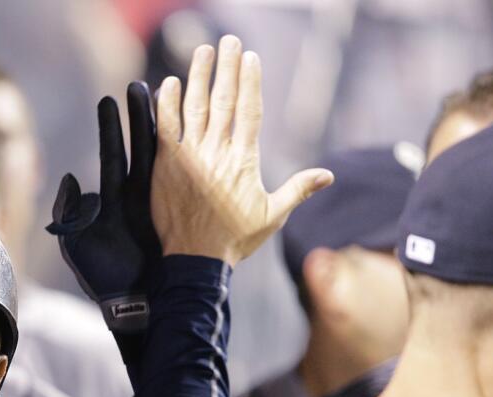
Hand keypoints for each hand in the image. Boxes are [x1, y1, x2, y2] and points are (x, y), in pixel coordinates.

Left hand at [47, 83, 161, 333]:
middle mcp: (136, 196)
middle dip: (140, 117)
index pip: (111, 156)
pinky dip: (182, 158)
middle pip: (139, 148)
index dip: (111, 128)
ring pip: (162, 160)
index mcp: (111, 200)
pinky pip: (178, 182)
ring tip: (168, 98)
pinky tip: (189, 133)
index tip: (109, 99)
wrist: (133, 305)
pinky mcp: (173, 215)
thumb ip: (67, 212)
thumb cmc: (101, 277)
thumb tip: (68, 179)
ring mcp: (157, 204)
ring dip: (163, 130)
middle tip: (141, 85)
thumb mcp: (75, 243)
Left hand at [151, 36, 333, 266]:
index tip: (250, 56)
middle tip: (227, 40)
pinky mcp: (165, 166)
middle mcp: (218, 151)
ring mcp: (190, 157)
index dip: (250, 81)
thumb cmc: (235, 240)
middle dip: (226, 67)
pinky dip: (165, 105)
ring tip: (201, 52)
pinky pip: (164, 129)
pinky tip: (166, 84)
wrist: (196, 260)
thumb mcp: (272, 215)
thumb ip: (298, 189)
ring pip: (194, 107)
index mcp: (245, 159)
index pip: (249, 110)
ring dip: (198, 77)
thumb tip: (329, 175)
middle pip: (223, 100)